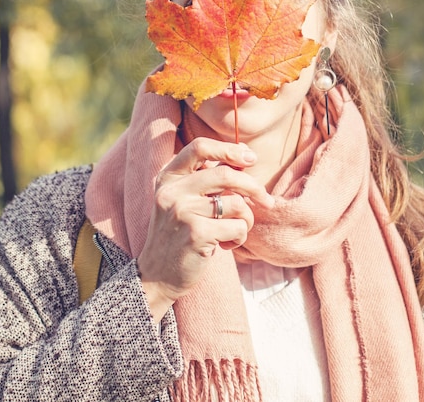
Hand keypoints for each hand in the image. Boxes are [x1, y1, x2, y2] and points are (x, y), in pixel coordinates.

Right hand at [136, 137, 272, 321]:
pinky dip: (239, 237)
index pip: (199, 148)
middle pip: (226, 174)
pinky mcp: (196, 234)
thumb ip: (206, 179)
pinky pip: (237, 227)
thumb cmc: (179, 234)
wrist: (157, 276)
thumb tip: (245, 158)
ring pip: (236, 203)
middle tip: (266, 200)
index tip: (250, 158)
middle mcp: (172, 191)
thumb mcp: (183, 200)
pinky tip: (225, 245)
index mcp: (168, 178)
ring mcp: (182, 212)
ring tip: (234, 231)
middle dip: (254, 187)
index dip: (229, 149)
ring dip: (246, 220)